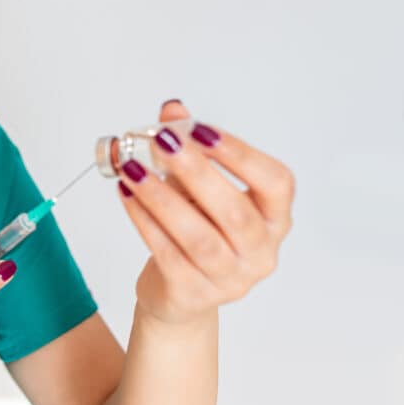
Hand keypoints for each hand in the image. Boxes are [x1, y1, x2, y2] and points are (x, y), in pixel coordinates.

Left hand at [117, 99, 294, 325]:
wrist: (180, 293)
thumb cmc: (197, 230)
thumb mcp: (197, 188)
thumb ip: (190, 148)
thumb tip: (172, 110)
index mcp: (274, 219)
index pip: (276, 183)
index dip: (241, 155)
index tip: (202, 131)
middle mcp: (261, 252)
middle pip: (235, 212)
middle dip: (196, 172)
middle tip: (163, 142)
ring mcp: (231, 279)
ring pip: (198, 237)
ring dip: (161, 197)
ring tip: (132, 169)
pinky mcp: (195, 294)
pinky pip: (168, 254)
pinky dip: (144, 222)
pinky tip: (127, 196)